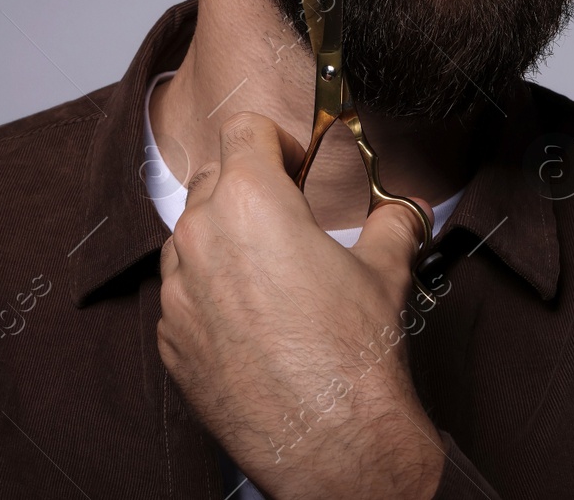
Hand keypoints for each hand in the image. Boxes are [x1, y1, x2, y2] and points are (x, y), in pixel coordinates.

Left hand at [156, 111, 445, 499]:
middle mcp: (200, 236)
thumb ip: (391, 225)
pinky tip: (252, 323)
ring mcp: (176, 288)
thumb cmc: (354, 356)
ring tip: (270, 276)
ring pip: (190, 238)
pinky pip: (182, 295)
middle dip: (248, 188)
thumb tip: (404, 210)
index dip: (273, 140)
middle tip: (288, 219)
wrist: (332, 444)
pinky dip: (209, 296)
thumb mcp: (384, 272)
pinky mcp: (169, 335)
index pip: (241, 129)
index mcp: (250, 201)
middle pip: (213, 180)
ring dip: (223, 242)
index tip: (293, 165)